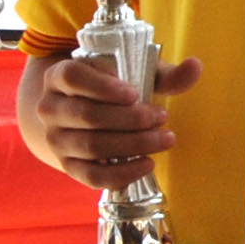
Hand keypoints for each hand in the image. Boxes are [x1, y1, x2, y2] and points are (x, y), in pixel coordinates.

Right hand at [32, 54, 201, 190]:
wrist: (77, 114)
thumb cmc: (111, 89)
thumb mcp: (132, 73)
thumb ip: (163, 73)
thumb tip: (195, 66)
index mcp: (59, 75)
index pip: (73, 78)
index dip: (103, 87)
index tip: (135, 94)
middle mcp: (49, 107)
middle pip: (88, 115)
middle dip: (131, 119)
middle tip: (162, 117)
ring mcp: (55, 139)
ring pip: (92, 146)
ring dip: (133, 144)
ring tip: (164, 139)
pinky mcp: (67, 166)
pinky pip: (92, 176)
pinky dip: (122, 174)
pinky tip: (147, 163)